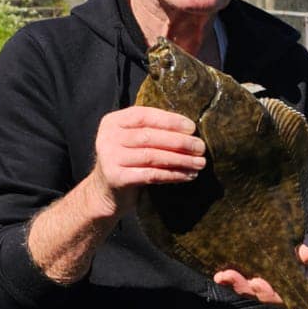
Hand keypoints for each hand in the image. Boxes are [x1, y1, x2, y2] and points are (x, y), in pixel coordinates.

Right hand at [90, 106, 205, 215]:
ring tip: (199, 163)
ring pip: (152, 156)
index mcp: (113, 122)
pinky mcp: (116, 178)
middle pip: (149, 137)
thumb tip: (189, 129)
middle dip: (179, 142)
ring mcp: (109, 158)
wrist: (106, 192)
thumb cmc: (128, 162)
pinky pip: (150, 175)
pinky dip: (172, 175)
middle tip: (200, 147)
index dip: (170, 121)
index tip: (192, 127)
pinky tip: (187, 175)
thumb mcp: (133, 140)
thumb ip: (152, 130)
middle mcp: (107, 137)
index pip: (144, 116)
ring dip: (180, 159)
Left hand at [213, 235, 307, 304]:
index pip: (280, 295)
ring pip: (248, 291)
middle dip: (244, 287)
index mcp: (295, 288)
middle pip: (259, 295)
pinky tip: (219, 276)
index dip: (267, 292)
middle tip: (231, 277)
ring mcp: (265, 286)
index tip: (257, 283)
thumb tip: (305, 255)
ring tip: (222, 276)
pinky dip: (230, 281)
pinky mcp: (255, 278)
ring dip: (234, 284)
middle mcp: (278, 291)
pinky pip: (241, 282)